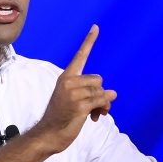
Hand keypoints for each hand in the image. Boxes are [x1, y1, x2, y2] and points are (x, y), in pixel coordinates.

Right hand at [33, 25, 116, 153]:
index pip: (80, 56)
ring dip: (103, 103)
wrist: (49, 135)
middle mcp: (68, 82)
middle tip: (95, 106)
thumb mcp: (75, 101)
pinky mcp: (79, 105)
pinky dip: (103, 108)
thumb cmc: (62, 118)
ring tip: (96, 114)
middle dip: (100, 93)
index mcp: (65, 78)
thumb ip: (91, 94)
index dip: (89, 41)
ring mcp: (73, 93)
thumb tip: (113, 94)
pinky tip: (97, 117)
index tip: (96, 26)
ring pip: (101, 91)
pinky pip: (101, 100)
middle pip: (98, 79)